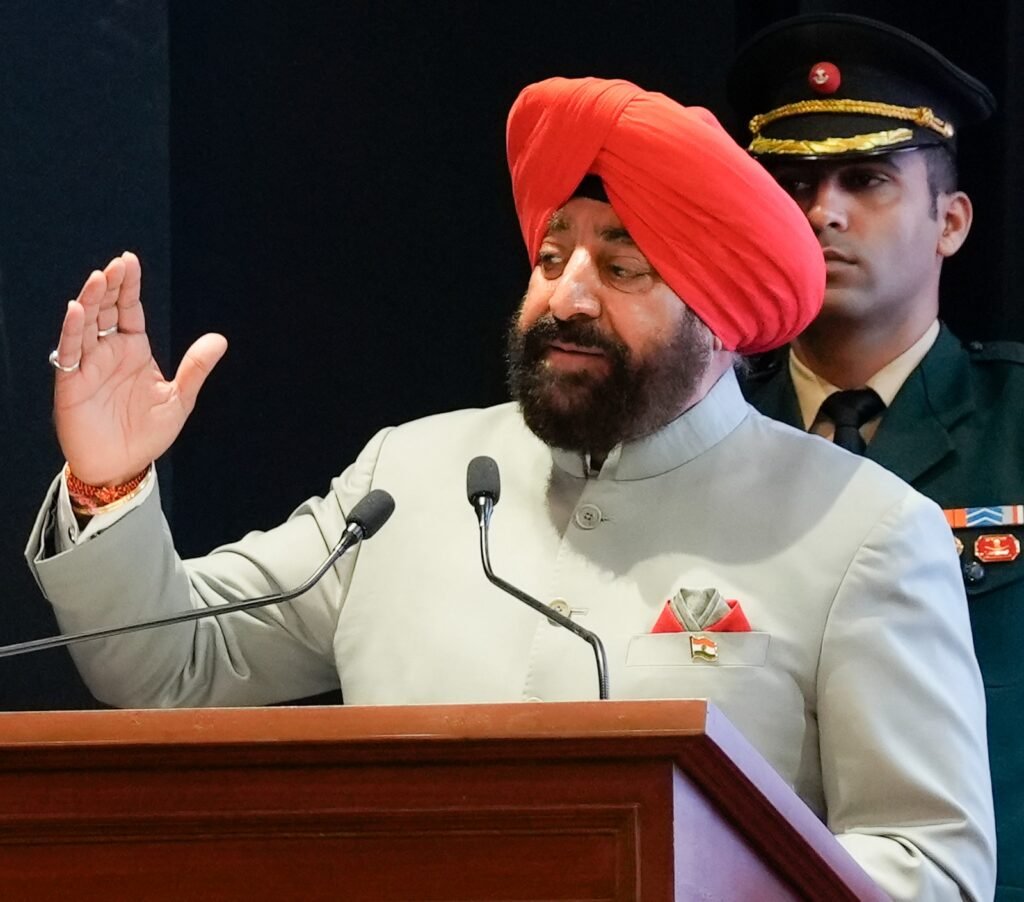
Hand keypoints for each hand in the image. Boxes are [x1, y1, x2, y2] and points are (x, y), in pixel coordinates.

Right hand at [52, 251, 227, 485]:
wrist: (123, 466)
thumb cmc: (148, 434)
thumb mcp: (179, 399)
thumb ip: (195, 368)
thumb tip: (220, 339)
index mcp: (135, 350)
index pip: (130, 309)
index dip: (129, 286)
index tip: (129, 261)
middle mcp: (109, 352)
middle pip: (107, 310)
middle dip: (110, 287)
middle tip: (116, 265)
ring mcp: (89, 365)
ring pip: (86, 325)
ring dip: (90, 301)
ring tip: (98, 279)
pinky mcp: (72, 383)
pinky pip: (71, 352)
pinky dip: (72, 331)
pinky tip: (77, 310)